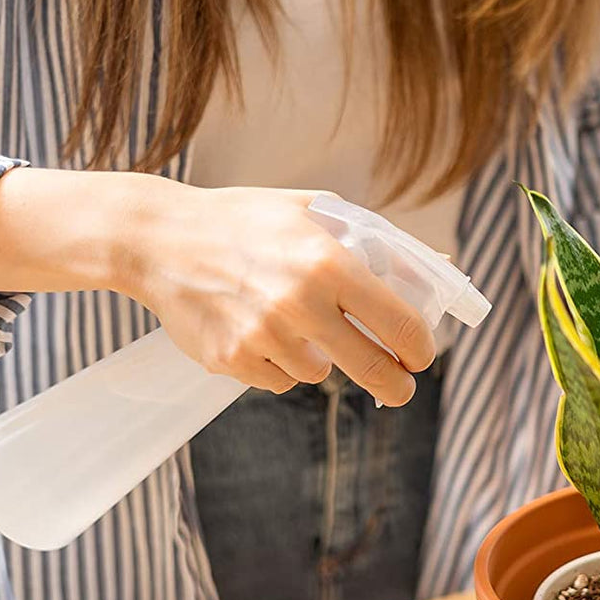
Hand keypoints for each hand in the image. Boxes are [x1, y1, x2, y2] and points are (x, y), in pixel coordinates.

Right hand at [0, 169, 434, 402]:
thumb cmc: (245, 221)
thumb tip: (441, 265)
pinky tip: (257, 330)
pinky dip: (277, 364)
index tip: (421, 356)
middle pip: (373, 369)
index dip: (420, 348)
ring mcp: (264, 336)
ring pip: (318, 374)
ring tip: (290, 322)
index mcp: (328, 262)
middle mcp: (299, 303)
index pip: (401, 324)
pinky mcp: (232, 360)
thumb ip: (378, 240)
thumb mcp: (314, 211)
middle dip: (395, 385)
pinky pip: (278, 380)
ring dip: (318, 358)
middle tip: (399, 388)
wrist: (158, 239)